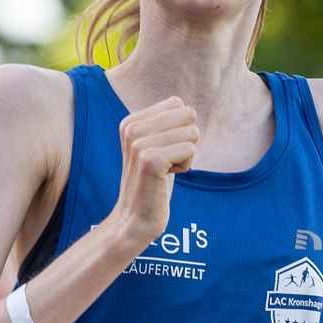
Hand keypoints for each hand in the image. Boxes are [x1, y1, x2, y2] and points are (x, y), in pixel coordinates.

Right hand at [109, 97, 198, 247]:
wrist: (135, 219)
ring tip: (165, 171)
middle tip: (167, 161)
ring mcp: (139, 144)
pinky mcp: (150, 160)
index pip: (177, 104)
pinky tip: (166, 178)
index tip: (163, 151)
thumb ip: (168, 125)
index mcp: (130, 122)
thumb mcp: (156, 147)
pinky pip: (190, 149)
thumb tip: (190, 110)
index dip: (180, 128)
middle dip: (186, 140)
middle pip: (187, 115)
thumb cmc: (153, 183)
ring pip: (192, 133)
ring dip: (186, 156)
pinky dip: (186, 166)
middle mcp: (132, 128)